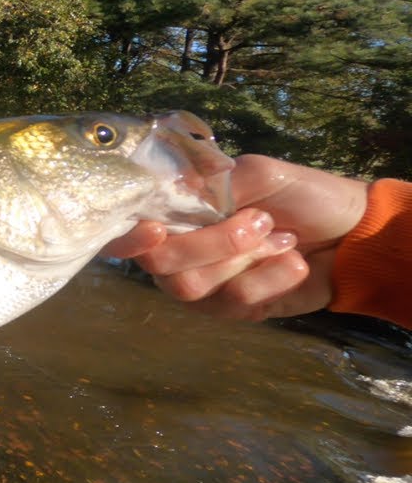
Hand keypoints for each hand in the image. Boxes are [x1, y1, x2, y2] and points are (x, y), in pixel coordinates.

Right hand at [102, 154, 368, 320]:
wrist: (353, 234)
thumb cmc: (303, 195)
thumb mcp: (259, 173)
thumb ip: (212, 182)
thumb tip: (173, 186)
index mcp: (178, 213)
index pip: (128, 232)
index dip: (128, 238)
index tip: (153, 230)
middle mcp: (179, 252)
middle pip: (159, 263)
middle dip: (211, 243)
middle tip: (259, 221)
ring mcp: (204, 284)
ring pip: (190, 286)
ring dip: (245, 258)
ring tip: (283, 239)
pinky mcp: (232, 309)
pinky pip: (234, 301)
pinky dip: (271, 277)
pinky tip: (294, 263)